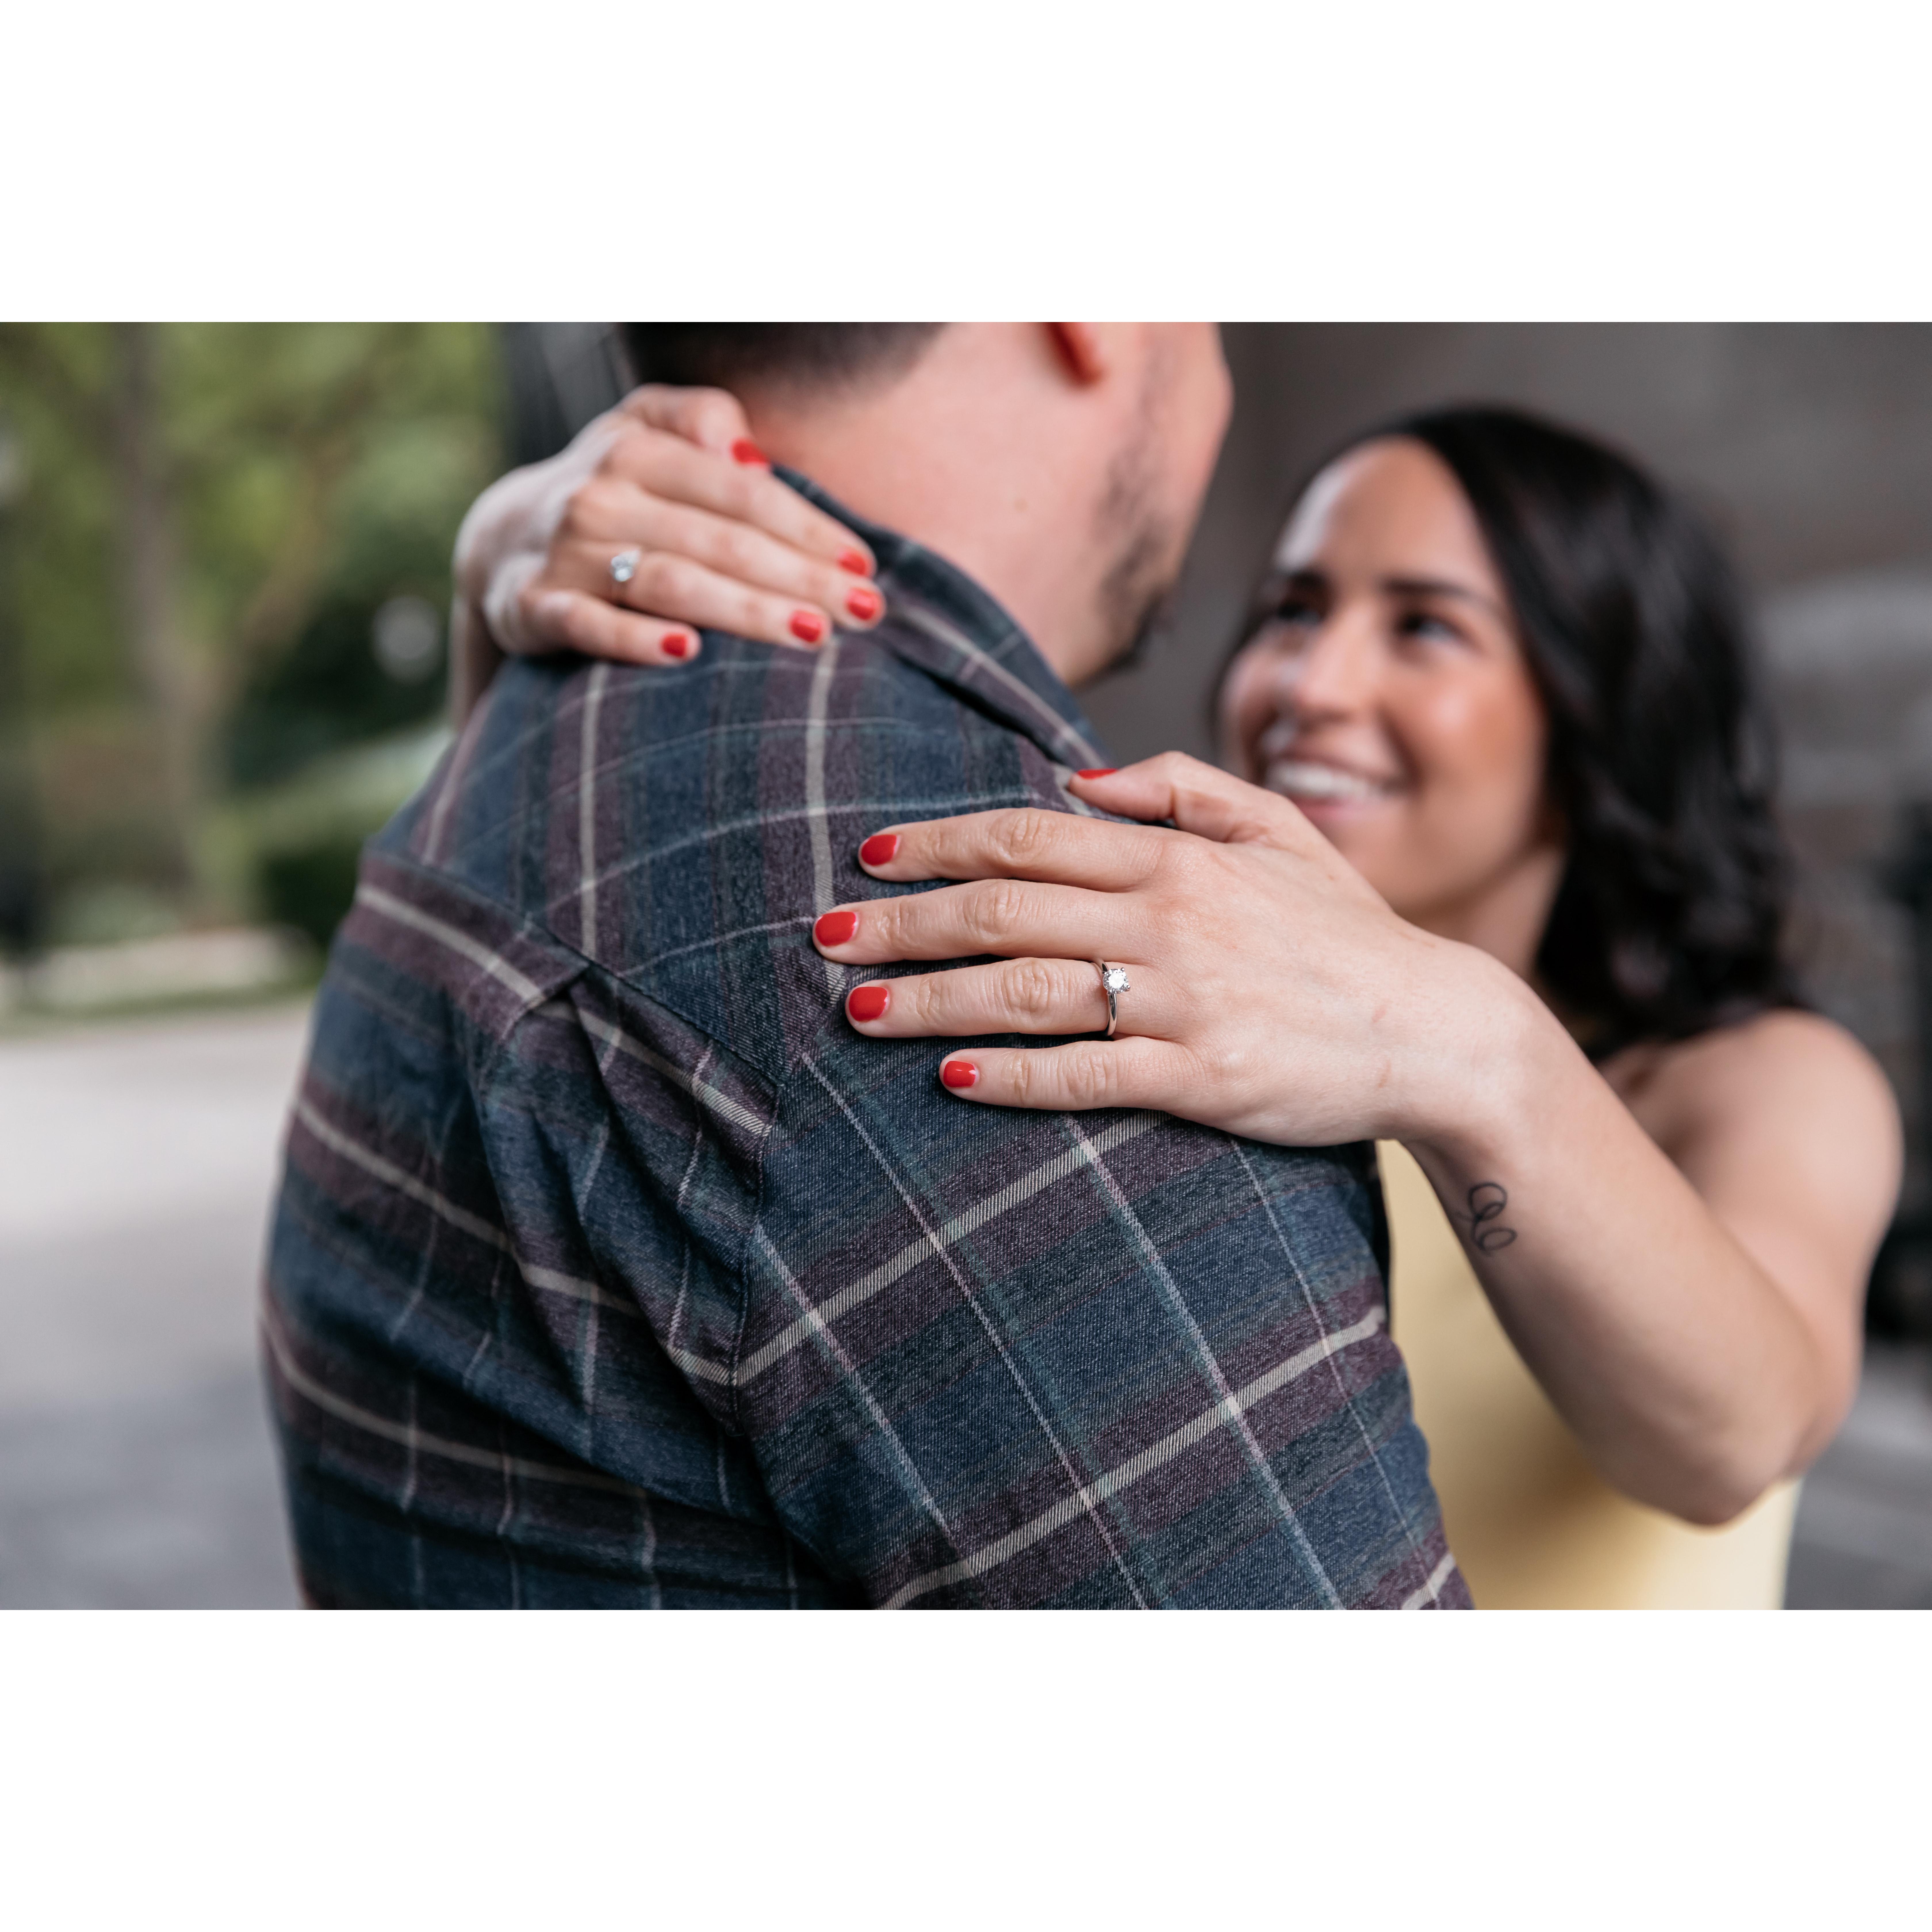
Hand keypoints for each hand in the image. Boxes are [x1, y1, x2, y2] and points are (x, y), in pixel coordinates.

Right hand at [452, 383, 883, 674]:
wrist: (502, 538)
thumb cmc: (612, 487)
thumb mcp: (648, 427)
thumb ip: (703, 419)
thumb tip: (755, 455)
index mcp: (639, 447)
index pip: (744, 492)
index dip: (810, 529)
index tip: (865, 568)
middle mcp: (601, 495)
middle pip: (721, 540)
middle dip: (800, 578)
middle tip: (865, 614)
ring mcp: (564, 552)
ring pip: (670, 582)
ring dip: (745, 610)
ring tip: (811, 635)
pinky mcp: (532, 607)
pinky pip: (588, 625)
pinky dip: (636, 639)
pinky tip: (688, 652)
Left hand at [810, 753, 1524, 1147]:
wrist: (1432, 1028)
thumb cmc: (1341, 927)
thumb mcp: (1276, 826)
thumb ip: (1177, 787)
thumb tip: (1075, 782)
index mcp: (1176, 858)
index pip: (1027, 837)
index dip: (938, 843)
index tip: (870, 854)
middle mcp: (1169, 922)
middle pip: (1002, 911)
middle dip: (901, 924)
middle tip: (824, 937)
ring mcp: (1182, 1004)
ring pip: (1024, 992)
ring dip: (931, 1000)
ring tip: (857, 1009)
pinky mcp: (1199, 1080)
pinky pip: (1085, 1075)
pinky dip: (1012, 1076)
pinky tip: (950, 1076)